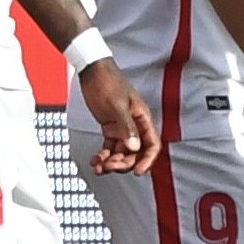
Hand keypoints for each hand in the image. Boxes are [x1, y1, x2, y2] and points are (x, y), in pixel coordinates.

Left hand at [78, 58, 159, 173]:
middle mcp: (134, 126)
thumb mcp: (117, 105)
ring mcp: (122, 128)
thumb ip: (126, 127)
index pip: (152, 145)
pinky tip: (95, 161)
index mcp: (142, 119)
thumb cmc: (108, 82)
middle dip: (124, 163)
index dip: (147, 161)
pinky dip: (103, 156)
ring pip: (121, 153)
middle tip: (110, 166)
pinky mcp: (110, 128)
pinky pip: (109, 147)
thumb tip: (134, 147)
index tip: (137, 172)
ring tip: (99, 166)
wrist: (92, 71)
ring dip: (111, 162)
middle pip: (135, 153)